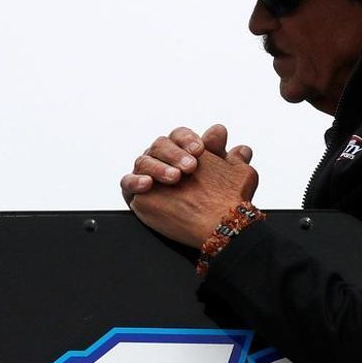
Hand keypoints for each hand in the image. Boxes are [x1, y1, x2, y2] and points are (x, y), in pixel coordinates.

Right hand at [120, 124, 252, 204]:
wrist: (215, 230)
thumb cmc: (222, 201)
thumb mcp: (234, 176)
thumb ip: (229, 152)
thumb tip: (220, 131)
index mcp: (183, 151)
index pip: (179, 136)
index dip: (187, 139)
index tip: (200, 150)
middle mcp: (164, 160)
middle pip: (160, 145)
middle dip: (175, 154)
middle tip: (190, 167)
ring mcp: (148, 175)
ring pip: (144, 161)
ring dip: (159, 168)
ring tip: (174, 178)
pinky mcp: (136, 194)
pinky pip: (127, 182)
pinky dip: (135, 181)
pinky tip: (147, 184)